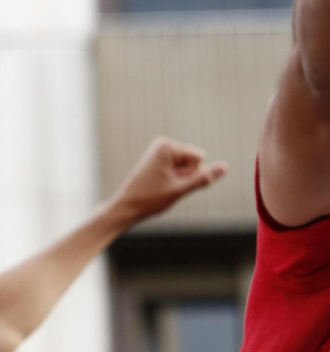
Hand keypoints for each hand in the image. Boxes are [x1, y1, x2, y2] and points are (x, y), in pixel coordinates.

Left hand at [107, 136, 226, 223]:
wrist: (126, 207)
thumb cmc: (150, 199)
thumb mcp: (181, 190)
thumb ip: (204, 178)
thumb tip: (226, 167)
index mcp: (166, 146)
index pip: (199, 158)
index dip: (189, 174)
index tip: (169, 181)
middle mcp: (163, 144)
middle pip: (194, 161)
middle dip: (185, 176)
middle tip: (164, 185)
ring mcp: (160, 151)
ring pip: (188, 167)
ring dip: (179, 179)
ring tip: (160, 185)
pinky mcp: (159, 159)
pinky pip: (179, 170)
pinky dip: (174, 179)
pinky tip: (159, 184)